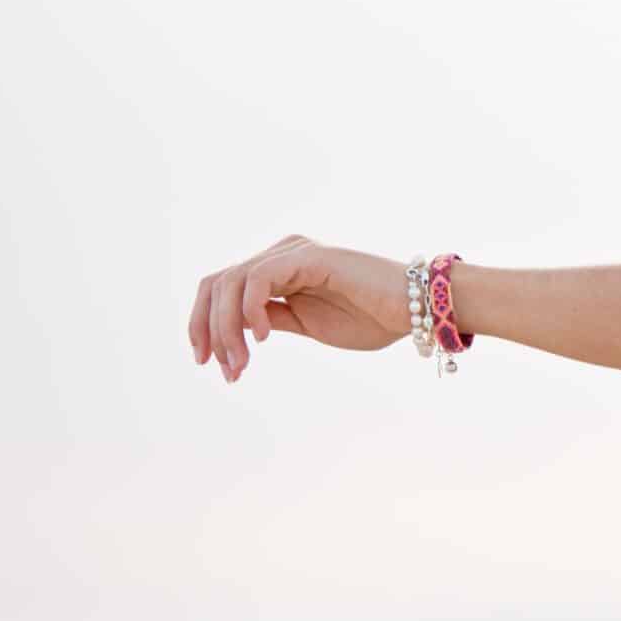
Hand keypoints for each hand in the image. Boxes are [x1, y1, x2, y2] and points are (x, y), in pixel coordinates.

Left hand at [188, 235, 410, 381]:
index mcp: (279, 270)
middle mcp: (281, 254)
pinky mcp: (309, 256)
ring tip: (241, 363)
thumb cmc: (372, 318)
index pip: (221, 289)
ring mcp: (293, 252)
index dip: (204, 326)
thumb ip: (272, 320)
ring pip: (231, 283)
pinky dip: (251, 310)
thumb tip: (232, 332)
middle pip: (216, 284)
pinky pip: (259, 278)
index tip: (208, 364)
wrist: (416, 310)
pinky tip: (265, 337)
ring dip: (227, 329)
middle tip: (222, 369)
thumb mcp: (307, 325)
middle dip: (208, 330)